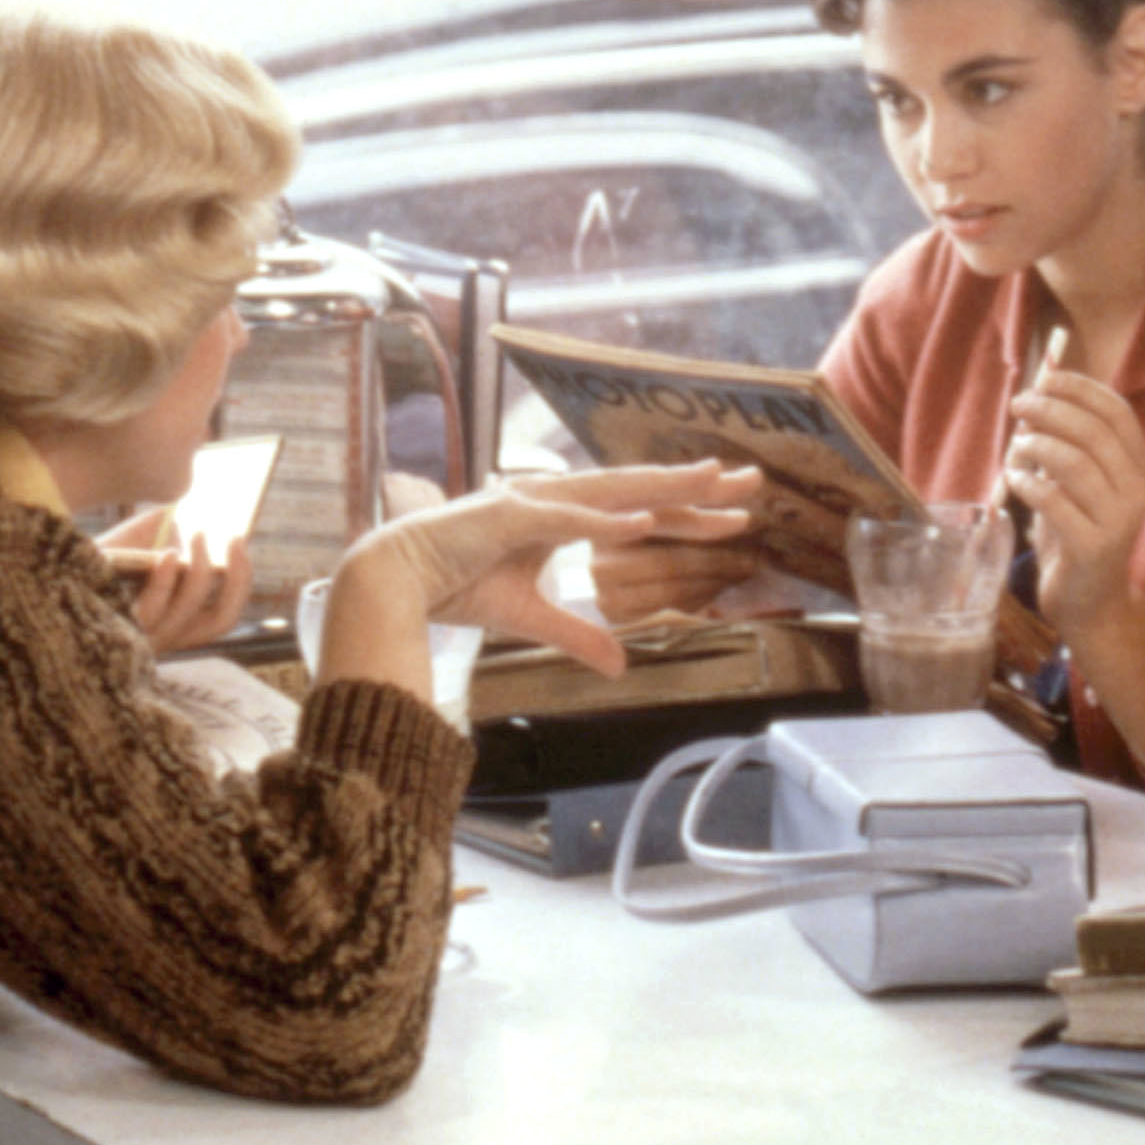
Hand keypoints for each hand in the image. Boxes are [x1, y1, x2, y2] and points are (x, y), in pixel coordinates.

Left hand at [99, 511, 256, 652]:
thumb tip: (205, 513)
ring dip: (201, 570)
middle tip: (234, 539)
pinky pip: (152, 612)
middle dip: (235, 579)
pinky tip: (168, 554)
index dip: (240, 581)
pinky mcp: (115, 630)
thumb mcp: (138, 543)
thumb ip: (167, 532)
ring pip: (188, 614)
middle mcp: (164, 638)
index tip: (239, 540)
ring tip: (198, 533)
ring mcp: (140, 638)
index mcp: (175, 623)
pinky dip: (166, 582)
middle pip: (218, 622)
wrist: (42, 567)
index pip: (222, 616)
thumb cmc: (92, 559)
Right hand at [324, 461, 761, 685]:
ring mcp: (532, 502)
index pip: (639, 511)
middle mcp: (554, 499)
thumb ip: (578, 636)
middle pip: (639, 490)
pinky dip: (602, 518)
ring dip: (662, 487)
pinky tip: (642, 521)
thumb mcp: (531, 618)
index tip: (735, 511)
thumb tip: (622, 665)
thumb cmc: (456, 585)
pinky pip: (564, 518)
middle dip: (695, 486)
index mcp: (564, 515)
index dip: (687, 512)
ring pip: (611, 491)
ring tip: (712, 482)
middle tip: (752, 480)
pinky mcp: (506, 516)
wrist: (392, 579)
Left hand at [1004, 369, 1144, 636]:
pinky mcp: (1093, 547)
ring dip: (1036, 445)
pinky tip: (1013, 479)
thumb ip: (1066, 442)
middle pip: (1094, 432)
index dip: (1081, 388)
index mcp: (1139, 466)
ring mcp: (1119, 520)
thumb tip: (1035, 393)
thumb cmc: (1077, 531)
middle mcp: (1137, 489)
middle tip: (1018, 405)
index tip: (1046, 378)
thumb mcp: (1077, 482)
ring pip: (1075, 463)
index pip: (1117, 412)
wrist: (1090, 601)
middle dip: (1050, 410)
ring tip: (1015, 447)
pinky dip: (1027, 483)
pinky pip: (1055, 502)